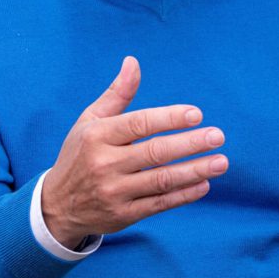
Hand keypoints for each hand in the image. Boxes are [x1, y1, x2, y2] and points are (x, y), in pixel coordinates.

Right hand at [41, 56, 227, 247]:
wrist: (57, 205)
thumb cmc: (80, 154)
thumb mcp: (90, 121)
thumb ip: (117, 94)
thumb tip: (133, 62)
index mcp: (97, 136)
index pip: (139, 124)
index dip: (169, 118)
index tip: (197, 114)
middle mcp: (105, 164)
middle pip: (155, 152)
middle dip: (190, 144)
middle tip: (218, 136)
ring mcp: (115, 192)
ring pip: (162, 180)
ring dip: (195, 170)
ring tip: (221, 162)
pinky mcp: (123, 215)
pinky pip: (159, 204)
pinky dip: (184, 195)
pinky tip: (204, 184)